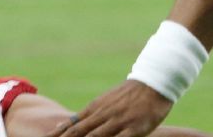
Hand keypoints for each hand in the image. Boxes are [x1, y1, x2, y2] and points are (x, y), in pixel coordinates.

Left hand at [43, 80, 172, 136]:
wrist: (155, 82)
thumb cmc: (130, 94)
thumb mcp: (106, 101)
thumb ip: (91, 114)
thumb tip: (72, 125)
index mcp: (95, 108)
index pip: (70, 126)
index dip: (57, 135)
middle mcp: (102, 115)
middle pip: (77, 133)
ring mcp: (117, 122)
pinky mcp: (133, 129)